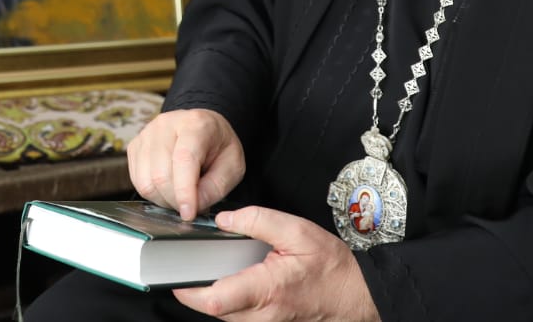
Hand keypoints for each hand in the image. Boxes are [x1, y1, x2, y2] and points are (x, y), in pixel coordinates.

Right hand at [127, 108, 244, 219]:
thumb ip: (215, 187)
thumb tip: (194, 206)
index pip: (184, 159)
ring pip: (145, 181)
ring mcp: (146, 134)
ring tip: (180, 196)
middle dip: (175, 200)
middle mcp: (166, 124)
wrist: (204, 128)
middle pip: (160, 174)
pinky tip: (168, 189)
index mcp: (196, 124)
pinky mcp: (134, 146)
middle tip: (191, 206)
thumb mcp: (233, 167)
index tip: (189, 214)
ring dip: (163, 200)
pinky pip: (137, 181)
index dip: (184, 191)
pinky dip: (153, 194)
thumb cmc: (219, 147)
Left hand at [172, 207, 378, 320]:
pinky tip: (233, 279)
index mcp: (267, 290)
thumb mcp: (297, 231)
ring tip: (210, 268)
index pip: (215, 300)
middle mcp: (264, 315)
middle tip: (187, 264)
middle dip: (196, 290)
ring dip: (212, 295)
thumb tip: (224, 220)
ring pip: (225, 316)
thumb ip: (257, 221)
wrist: (358, 295)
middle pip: (214, 310)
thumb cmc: (332, 266)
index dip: (188, 291)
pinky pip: (239, 317)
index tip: (174, 275)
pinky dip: (229, 300)